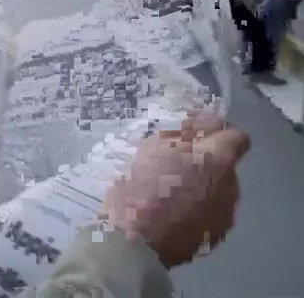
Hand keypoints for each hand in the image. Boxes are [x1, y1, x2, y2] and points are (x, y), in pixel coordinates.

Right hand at [102, 113, 249, 267]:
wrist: (135, 242)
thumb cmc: (140, 189)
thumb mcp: (152, 147)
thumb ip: (180, 133)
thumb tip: (196, 128)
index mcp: (218, 160)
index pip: (237, 136)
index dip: (216, 132)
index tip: (192, 135)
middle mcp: (231, 187)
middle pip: (224, 167)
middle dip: (204, 163)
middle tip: (172, 166)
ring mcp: (225, 216)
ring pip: (218, 193)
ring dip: (201, 189)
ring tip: (169, 195)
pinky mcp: (214, 238)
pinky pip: (209, 216)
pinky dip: (196, 212)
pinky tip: (171, 216)